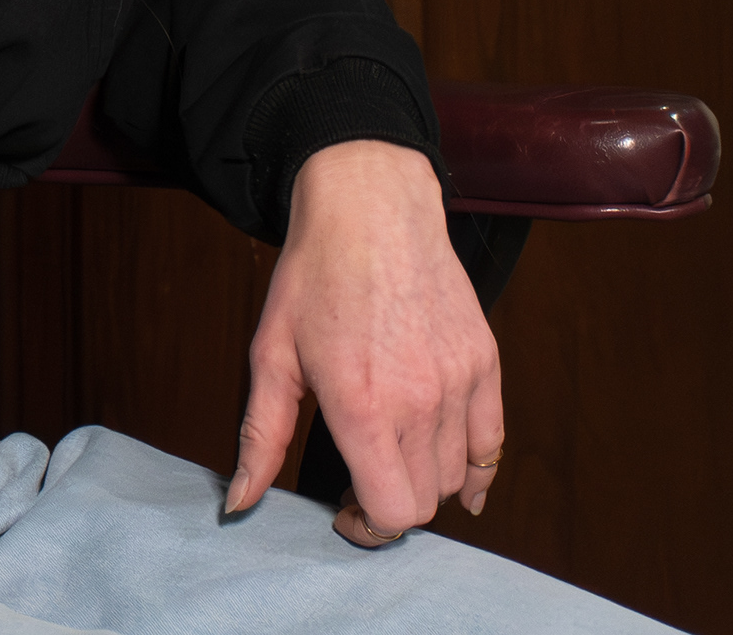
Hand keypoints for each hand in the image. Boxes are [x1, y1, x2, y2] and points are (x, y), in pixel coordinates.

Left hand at [225, 138, 506, 543]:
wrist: (371, 206)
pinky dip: (476, 467)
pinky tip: (456, 474)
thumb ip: (261, 437)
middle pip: (425, 503)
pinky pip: (492, 444)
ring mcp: (459, 382)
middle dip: (390, 506)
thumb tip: (240, 503)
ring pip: (457, 477)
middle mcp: (419, 401)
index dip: (366, 526)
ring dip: (425, 481)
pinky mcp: (485, 363)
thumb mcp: (270, 355)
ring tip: (393, 456)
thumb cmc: (313, 277)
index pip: (391, 512)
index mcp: (362, 405)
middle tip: (360, 484)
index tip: (344, 512)